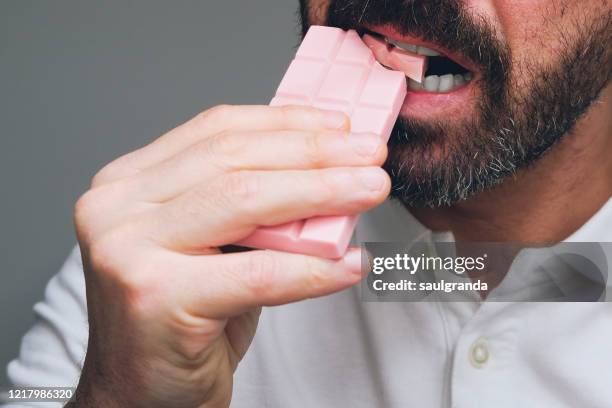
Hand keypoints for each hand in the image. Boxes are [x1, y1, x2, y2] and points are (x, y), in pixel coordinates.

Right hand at [71, 105, 388, 406]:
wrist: (144, 392)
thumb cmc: (185, 316)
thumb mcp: (215, 243)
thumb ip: (256, 205)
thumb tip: (329, 169)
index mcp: (129, 181)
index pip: (216, 130)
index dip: (285, 122)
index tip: (339, 126)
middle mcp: (116, 206)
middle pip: (233, 159)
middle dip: (313, 153)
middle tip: (370, 155)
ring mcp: (127, 249)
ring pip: (243, 201)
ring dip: (322, 193)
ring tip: (369, 189)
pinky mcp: (153, 297)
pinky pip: (256, 273)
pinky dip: (312, 267)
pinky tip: (350, 264)